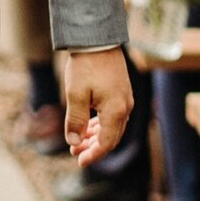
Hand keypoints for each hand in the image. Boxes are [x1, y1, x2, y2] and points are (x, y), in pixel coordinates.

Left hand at [62, 46, 134, 165]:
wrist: (97, 38)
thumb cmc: (86, 65)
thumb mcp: (75, 94)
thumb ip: (76, 120)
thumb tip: (74, 142)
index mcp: (115, 110)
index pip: (106, 143)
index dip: (93, 155)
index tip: (79, 161)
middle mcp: (125, 107)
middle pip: (111, 137)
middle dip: (93, 147)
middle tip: (74, 152)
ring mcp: (125, 99)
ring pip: (112, 127)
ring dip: (96, 136)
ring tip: (78, 141)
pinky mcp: (121, 91)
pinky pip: (113, 116)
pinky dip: (100, 124)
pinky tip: (88, 125)